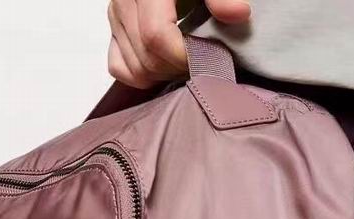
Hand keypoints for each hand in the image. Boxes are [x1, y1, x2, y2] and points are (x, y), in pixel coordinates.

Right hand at [107, 0, 250, 87]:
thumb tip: (238, 13)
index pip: (157, 37)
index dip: (185, 56)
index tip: (209, 57)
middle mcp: (123, 2)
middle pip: (147, 58)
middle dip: (179, 68)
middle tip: (204, 60)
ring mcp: (115, 18)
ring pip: (136, 69)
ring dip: (166, 75)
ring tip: (188, 61)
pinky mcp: (114, 31)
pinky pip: (121, 69)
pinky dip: (144, 76)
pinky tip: (167, 66)